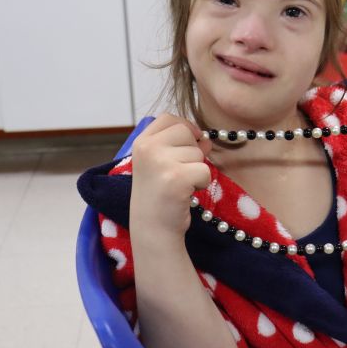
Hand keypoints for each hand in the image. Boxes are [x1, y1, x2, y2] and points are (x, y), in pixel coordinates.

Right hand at [129, 114, 212, 245]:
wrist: (153, 229)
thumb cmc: (159, 196)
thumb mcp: (163, 164)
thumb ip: (182, 147)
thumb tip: (206, 138)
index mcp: (141, 143)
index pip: (168, 118)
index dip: (184, 127)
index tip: (188, 142)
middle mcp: (147, 149)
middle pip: (186, 131)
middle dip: (192, 151)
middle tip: (180, 173)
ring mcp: (160, 162)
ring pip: (198, 152)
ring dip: (196, 169)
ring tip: (180, 185)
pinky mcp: (176, 178)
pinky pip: (204, 170)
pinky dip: (201, 183)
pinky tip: (186, 193)